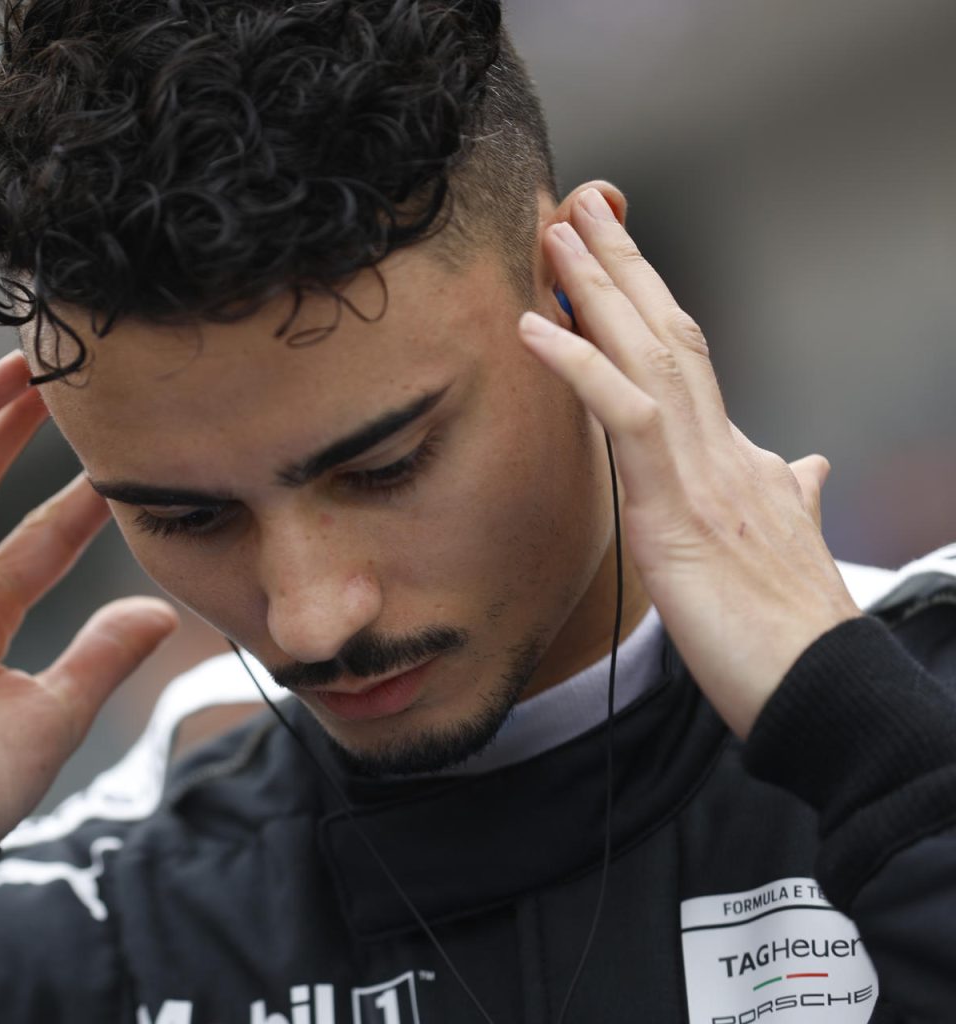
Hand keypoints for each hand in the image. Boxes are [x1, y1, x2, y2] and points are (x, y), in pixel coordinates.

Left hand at [519, 187, 860, 737]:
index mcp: (740, 457)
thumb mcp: (786, 547)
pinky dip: (578, 366)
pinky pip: (625, 416)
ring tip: (557, 232)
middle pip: (671, 332)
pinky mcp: (679, 508)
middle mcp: (725, 448)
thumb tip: (804, 464)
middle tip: (579, 206)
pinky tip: (535, 327)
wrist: (821, 689)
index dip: (647, 302)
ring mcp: (705, 471)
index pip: (687, 359)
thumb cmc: (791, 634)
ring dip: (598, 288)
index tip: (608, 257)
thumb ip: (789, 494)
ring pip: (650, 354)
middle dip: (622, 265)